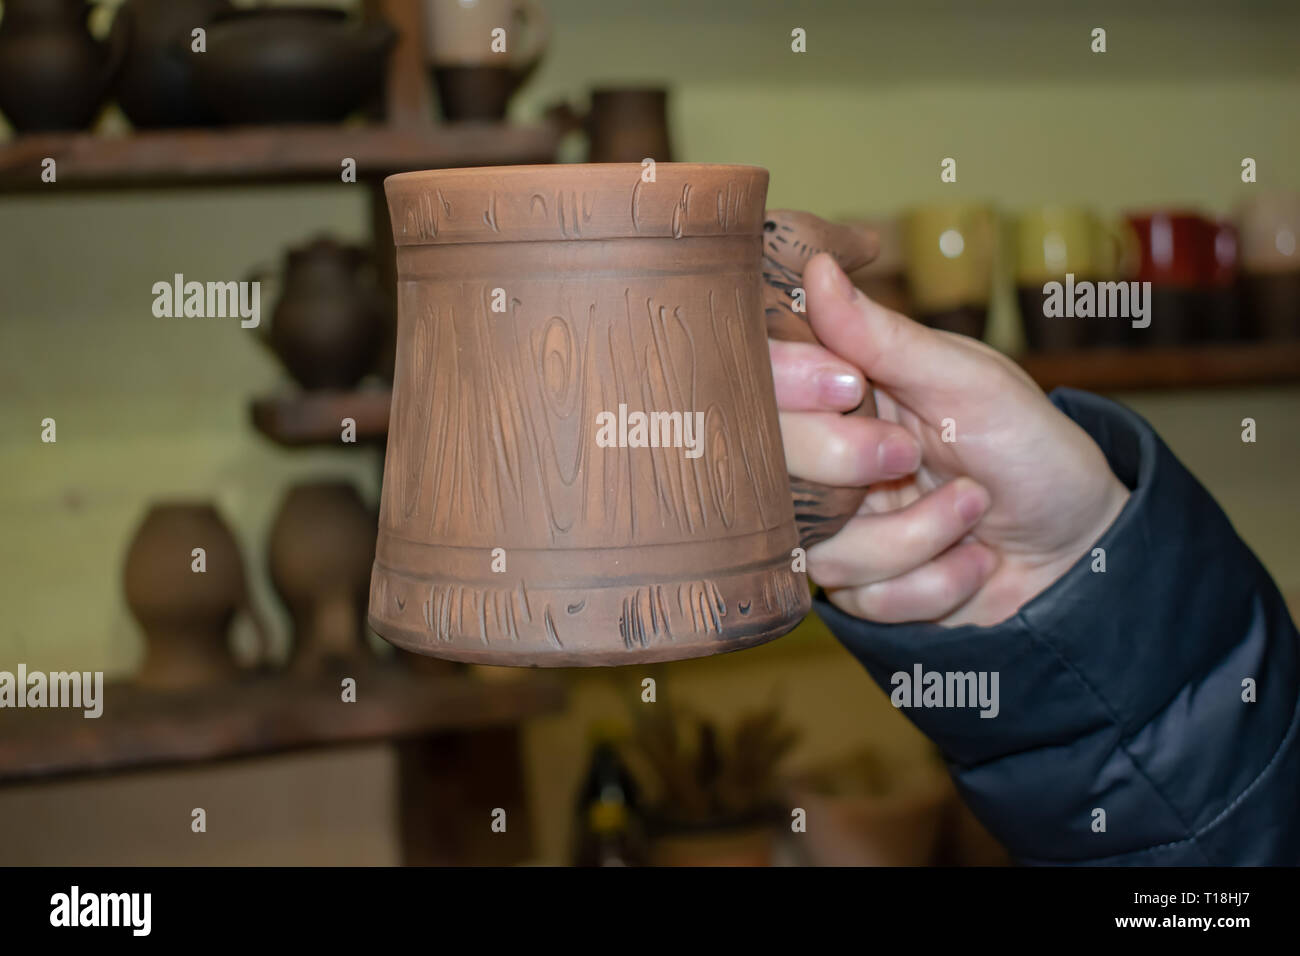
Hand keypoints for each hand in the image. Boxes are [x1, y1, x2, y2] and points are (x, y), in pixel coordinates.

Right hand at [769, 254, 1129, 626]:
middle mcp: (824, 460)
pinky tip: (974, 562)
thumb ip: (885, 338)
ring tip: (975, 507)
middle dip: (849, 466)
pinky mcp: (858, 590)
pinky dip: (934, 580)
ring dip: (917, 534)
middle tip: (911, 455)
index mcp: (839, 393)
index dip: (787, 387)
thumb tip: (816, 269)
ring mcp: (836, 529)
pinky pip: (862, 598)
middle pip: (768, 468)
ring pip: (821, 546)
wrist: (1079, 547)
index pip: (763, 383)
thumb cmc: (1031, 448)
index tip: (848, 388)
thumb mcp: (969, 382)